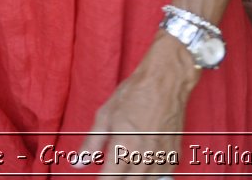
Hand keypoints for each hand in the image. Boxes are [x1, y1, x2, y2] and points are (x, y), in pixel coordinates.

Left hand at [78, 35, 194, 174]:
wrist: (164, 82)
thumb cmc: (133, 94)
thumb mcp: (105, 115)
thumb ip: (92, 143)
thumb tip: (78, 163)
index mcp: (124, 145)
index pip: (110, 179)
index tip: (98, 179)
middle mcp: (144, 155)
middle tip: (110, 172)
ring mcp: (161, 156)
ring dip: (133, 178)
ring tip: (125, 169)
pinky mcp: (174, 155)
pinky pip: (162, 176)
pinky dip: (150, 176)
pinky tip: (142, 168)